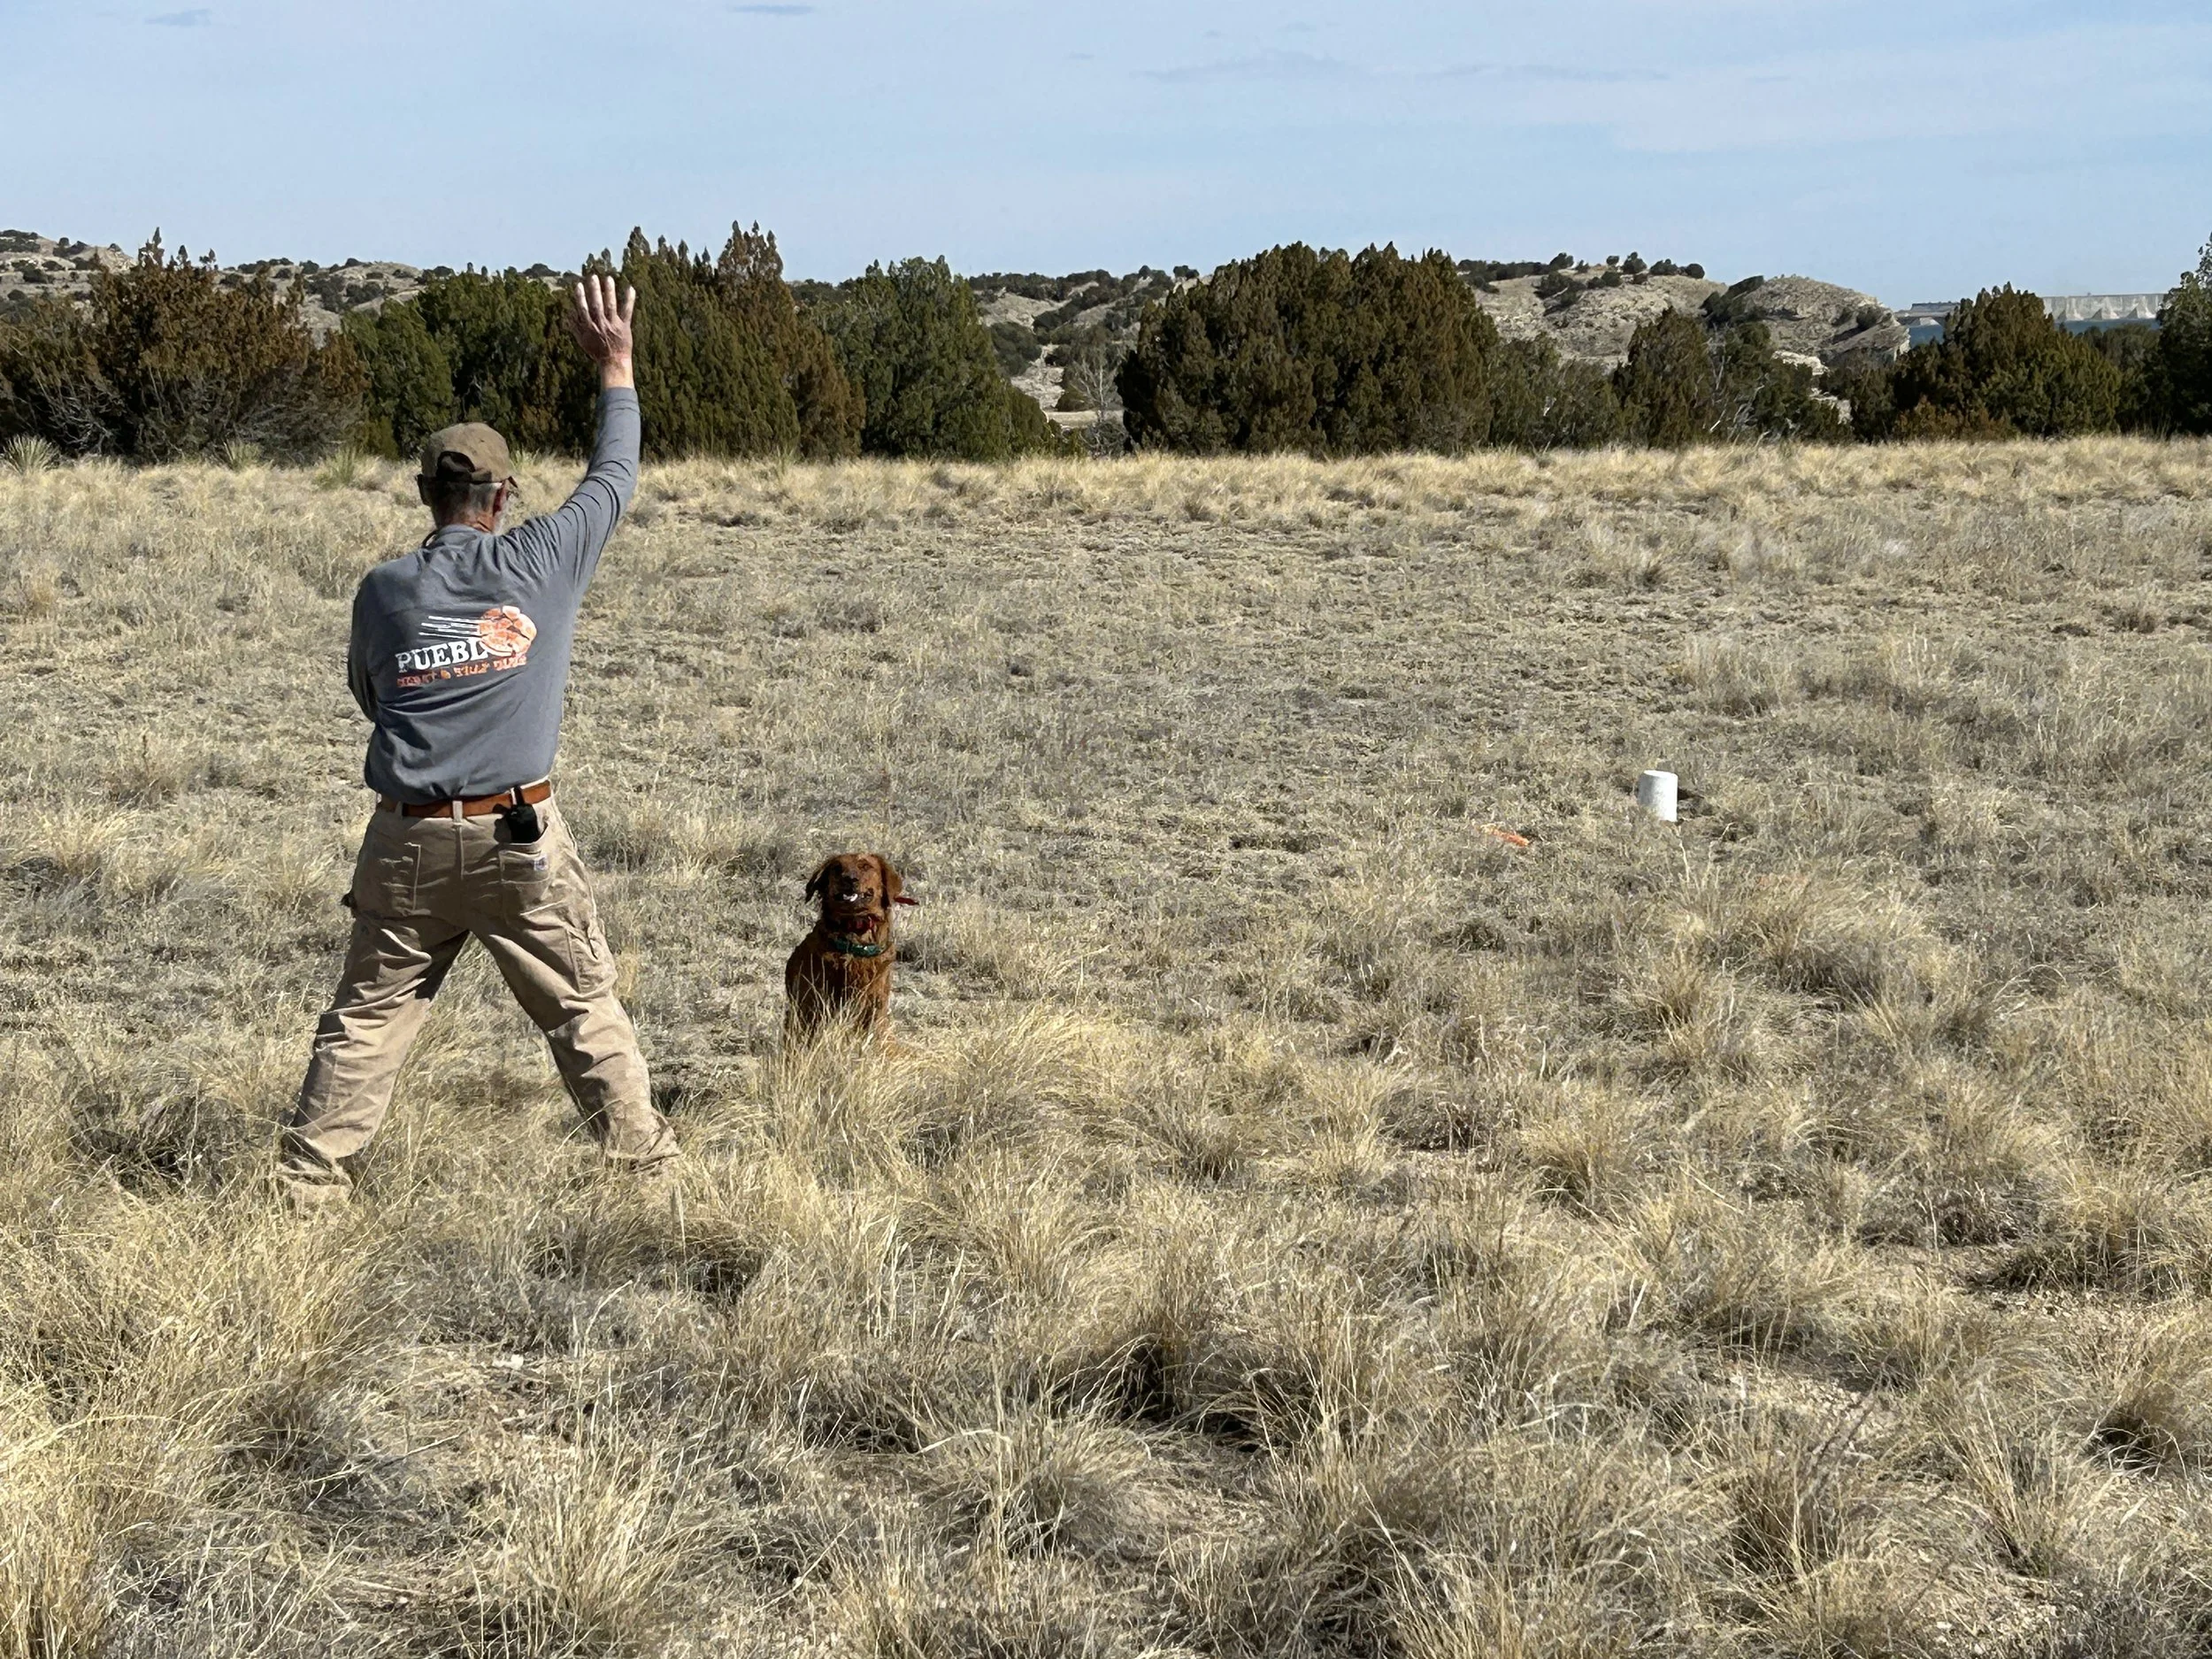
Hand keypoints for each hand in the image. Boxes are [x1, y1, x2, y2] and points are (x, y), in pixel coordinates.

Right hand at [568, 273, 636, 389]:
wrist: (613, 363)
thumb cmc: (597, 352)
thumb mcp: (583, 341)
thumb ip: (574, 327)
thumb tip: (567, 313)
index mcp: (590, 327)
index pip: (583, 309)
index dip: (580, 297)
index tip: (578, 285)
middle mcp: (601, 324)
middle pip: (596, 305)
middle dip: (594, 291)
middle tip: (593, 277)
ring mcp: (613, 325)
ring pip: (611, 306)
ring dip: (609, 291)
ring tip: (608, 278)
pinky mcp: (625, 326)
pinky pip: (627, 311)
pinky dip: (629, 300)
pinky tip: (630, 288)